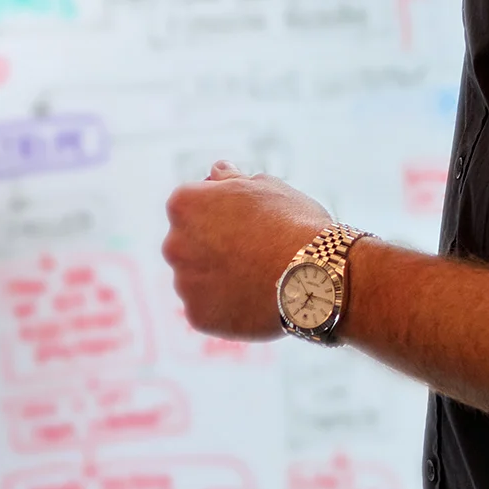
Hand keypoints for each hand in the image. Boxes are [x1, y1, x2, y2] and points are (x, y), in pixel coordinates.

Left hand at [161, 166, 333, 340]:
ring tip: (257, 278)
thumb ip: (232, 179)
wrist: (315, 275)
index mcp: (183, 204)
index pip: (190, 206)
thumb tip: (217, 172)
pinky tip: (253, 300)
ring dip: (217, 277)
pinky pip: (207, 309)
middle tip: (252, 251)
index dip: (220, 212)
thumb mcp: (266, 186)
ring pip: (196, 279)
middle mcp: (173, 244)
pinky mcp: (197, 316)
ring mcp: (183, 283)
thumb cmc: (293, 224)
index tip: (246, 220)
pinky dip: (225, 306)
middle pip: (188, 243)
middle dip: (212, 246)